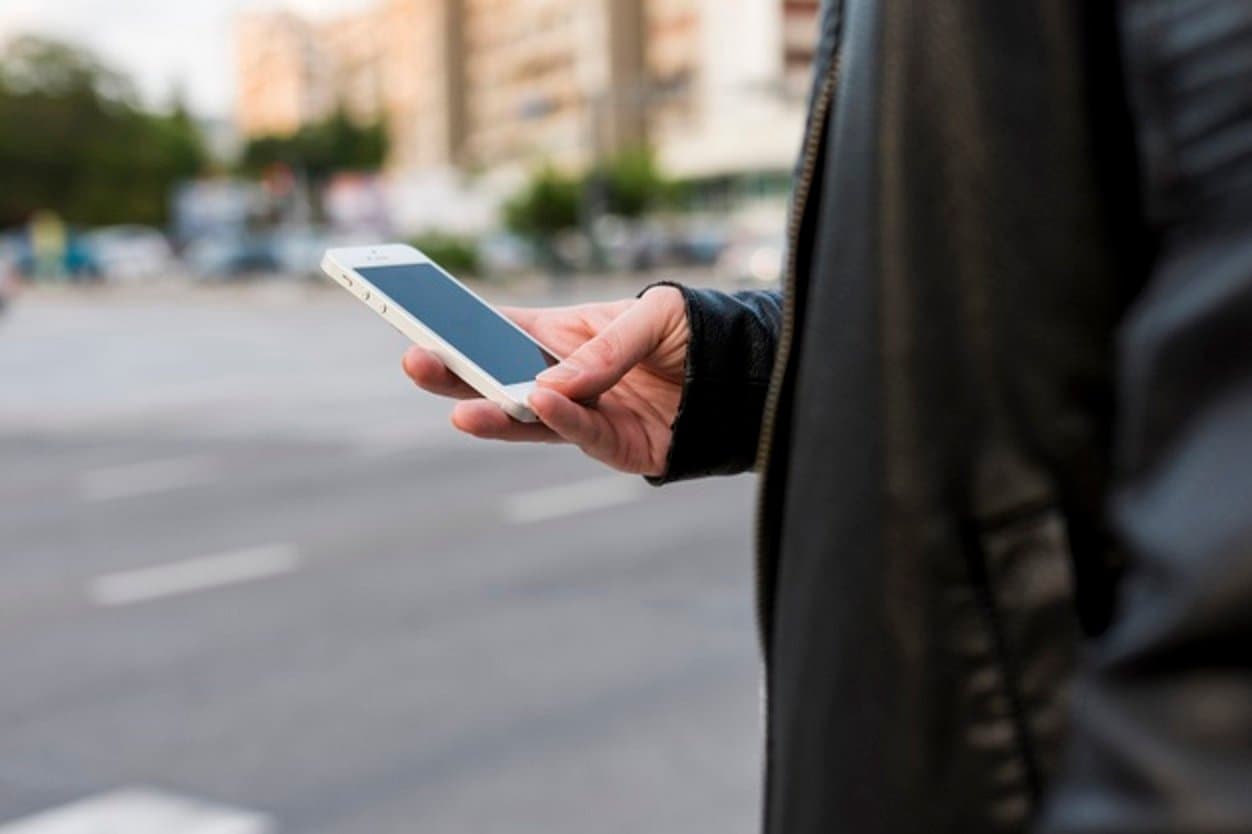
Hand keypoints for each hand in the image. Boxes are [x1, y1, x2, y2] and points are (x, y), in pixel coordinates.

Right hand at [402, 286, 687, 477]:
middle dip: (457, 374)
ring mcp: (588, 415)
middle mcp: (568, 378)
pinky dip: (560, 420)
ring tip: (461, 410)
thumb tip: (553, 383)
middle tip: (416, 362)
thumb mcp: (655, 316)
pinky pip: (583, 435)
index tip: (421, 318)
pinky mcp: (618, 447)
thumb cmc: (695, 333)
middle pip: (500, 378)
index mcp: (565, 336)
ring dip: (494, 413)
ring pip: (530, 419)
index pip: (503, 330)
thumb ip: (605, 346)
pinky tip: (539, 403)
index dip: (463, 327)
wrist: (748, 375)